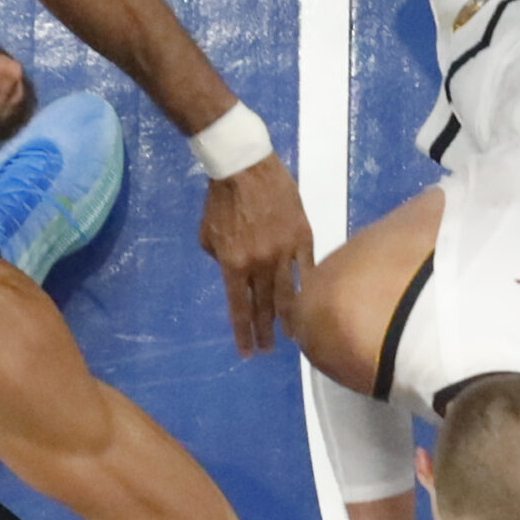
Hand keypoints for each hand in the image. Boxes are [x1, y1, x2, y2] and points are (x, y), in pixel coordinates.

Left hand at [198, 157, 312, 356]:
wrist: (243, 166)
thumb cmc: (219, 200)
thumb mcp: (207, 236)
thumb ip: (221, 260)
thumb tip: (237, 273)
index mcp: (234, 265)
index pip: (240, 308)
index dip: (243, 333)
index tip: (247, 352)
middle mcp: (261, 264)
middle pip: (266, 307)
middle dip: (265, 332)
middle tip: (268, 350)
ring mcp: (285, 252)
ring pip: (290, 294)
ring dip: (291, 318)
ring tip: (293, 336)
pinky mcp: (302, 236)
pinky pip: (308, 268)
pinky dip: (309, 287)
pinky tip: (312, 301)